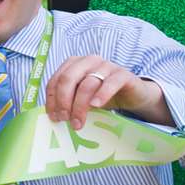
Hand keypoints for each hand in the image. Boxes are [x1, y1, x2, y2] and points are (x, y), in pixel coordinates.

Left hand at [44, 54, 160, 129]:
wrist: (132, 95)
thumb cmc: (102, 96)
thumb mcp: (82, 98)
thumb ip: (68, 102)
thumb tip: (53, 117)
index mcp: (74, 64)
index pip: (57, 79)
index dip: (52, 99)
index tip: (54, 117)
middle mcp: (89, 61)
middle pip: (69, 78)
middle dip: (63, 101)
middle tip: (64, 119)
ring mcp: (107, 66)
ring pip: (88, 83)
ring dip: (80, 105)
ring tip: (78, 123)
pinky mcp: (123, 74)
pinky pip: (111, 82)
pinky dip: (102, 94)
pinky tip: (96, 106)